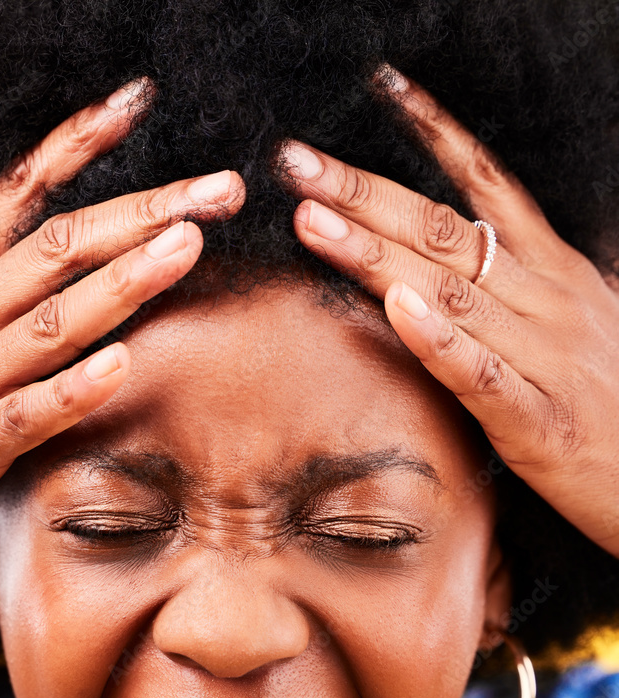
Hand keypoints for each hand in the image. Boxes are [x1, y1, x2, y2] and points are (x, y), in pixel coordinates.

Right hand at [0, 78, 244, 557]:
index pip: (16, 193)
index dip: (76, 145)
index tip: (136, 106)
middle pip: (57, 247)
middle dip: (143, 213)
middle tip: (217, 193)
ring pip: (50, 321)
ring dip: (123, 282)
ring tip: (185, 249)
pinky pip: (25, 413)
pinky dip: (72, 390)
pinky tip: (120, 366)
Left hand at [282, 71, 618, 557]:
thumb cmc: (606, 400)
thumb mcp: (568, 322)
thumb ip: (513, 287)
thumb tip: (448, 254)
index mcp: (552, 271)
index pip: (485, 185)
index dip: (432, 134)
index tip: (378, 90)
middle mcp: (548, 298)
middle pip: (445, 230)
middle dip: (364, 193)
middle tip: (297, 164)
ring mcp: (547, 355)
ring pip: (451, 292)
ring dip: (376, 255)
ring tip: (313, 223)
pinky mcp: (540, 419)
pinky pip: (483, 376)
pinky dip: (441, 342)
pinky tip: (399, 312)